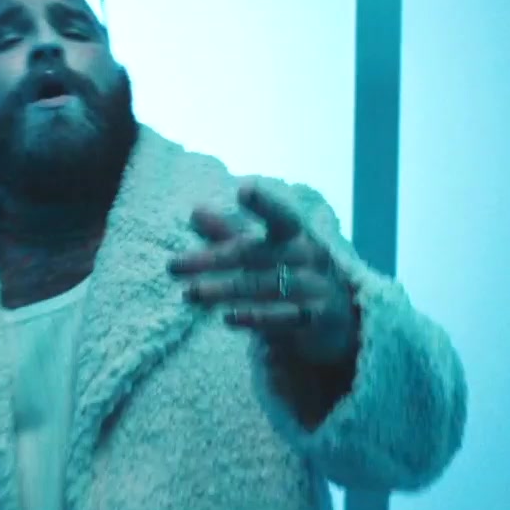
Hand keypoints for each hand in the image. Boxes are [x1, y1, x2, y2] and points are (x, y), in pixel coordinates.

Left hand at [169, 179, 360, 365]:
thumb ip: (229, 234)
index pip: (280, 215)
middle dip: (212, 260)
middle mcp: (308, 257)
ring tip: (189, 294)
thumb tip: (195, 212)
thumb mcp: (263, 252)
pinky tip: (226, 318)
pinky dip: (255, 318)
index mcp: (297, 234)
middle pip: (256, 255)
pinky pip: (283, 318)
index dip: (264, 204)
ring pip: (265, 286)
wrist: (336, 320)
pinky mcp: (315, 319)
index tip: (244, 190)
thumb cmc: (291, 275)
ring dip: (225, 291)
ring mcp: (315, 288)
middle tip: (173, 266)